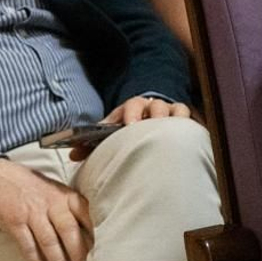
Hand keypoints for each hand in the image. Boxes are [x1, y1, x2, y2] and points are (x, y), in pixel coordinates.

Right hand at [0, 157, 92, 260]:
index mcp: (66, 195)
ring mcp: (33, 213)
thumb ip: (71, 208)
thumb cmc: (32, 187)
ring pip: (50, 242)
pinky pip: (28, 248)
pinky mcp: (15, 223)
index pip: (87, 215)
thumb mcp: (56, 191)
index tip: (104, 252)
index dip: (96, 234)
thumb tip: (91, 233)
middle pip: (70, 231)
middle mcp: (52, 203)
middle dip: (79, 255)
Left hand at [69, 95, 193, 160]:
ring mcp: (170, 114)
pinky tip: (184, 136)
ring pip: (175, 110)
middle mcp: (153, 108)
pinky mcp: (183, 123)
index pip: (133, 105)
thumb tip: (73, 154)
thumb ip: (92, 146)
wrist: (147, 133)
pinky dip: (186, 123)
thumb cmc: (127, 136)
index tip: (130, 125)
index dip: (131, 113)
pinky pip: (188, 118)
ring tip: (169, 133)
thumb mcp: (110, 137)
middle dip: (153, 115)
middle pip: (156, 105)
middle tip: (149, 128)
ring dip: (172, 120)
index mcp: (133, 108)